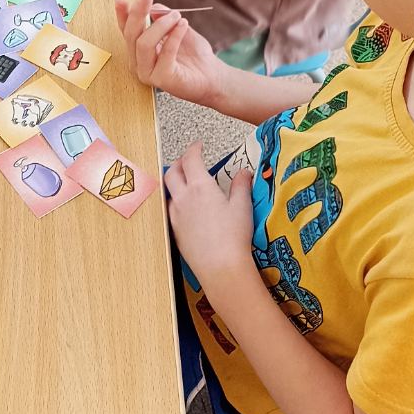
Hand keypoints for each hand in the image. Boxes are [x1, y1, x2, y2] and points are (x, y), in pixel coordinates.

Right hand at [114, 0, 219, 104]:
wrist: (213, 76)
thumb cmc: (195, 54)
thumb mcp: (177, 28)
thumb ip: (164, 18)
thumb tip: (153, 7)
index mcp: (139, 51)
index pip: (127, 31)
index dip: (122, 15)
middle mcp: (139, 63)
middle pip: (131, 35)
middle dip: (137, 13)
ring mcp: (148, 73)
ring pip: (143, 43)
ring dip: (160, 25)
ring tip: (176, 15)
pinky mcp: (162, 79)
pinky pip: (165, 53)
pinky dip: (174, 35)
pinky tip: (183, 25)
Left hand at [166, 142, 253, 292]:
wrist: (220, 267)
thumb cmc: (233, 236)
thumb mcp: (243, 206)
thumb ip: (241, 185)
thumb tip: (244, 172)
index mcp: (200, 187)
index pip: (191, 159)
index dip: (194, 149)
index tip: (199, 146)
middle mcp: (183, 198)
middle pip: (172, 172)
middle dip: (179, 162)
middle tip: (188, 160)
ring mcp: (176, 216)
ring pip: (169, 192)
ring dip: (176, 182)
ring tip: (187, 183)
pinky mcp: (175, 231)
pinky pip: (171, 209)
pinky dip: (177, 201)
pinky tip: (187, 207)